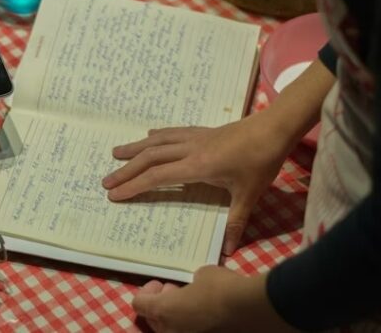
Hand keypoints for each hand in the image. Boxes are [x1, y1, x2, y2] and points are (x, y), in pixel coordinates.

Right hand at [102, 113, 292, 254]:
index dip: (134, 186)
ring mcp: (194, 138)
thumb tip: (229, 250)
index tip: (115, 194)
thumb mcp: (249, 195)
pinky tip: (148, 136)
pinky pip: (171, 133)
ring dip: (135, 148)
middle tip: (106, 181)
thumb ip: (236, 221)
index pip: (158, 177)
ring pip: (157, 142)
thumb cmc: (261, 161)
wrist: (273, 128)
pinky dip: (156, 136)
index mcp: (197, 166)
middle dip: (126, 170)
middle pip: (150, 158)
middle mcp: (189, 149)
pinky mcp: (202, 131)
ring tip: (115, 153)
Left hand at [133, 267, 295, 332]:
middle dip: (163, 305)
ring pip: (172, 331)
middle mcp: (172, 332)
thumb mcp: (203, 275)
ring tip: (196, 305)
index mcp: (164, 312)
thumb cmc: (223, 288)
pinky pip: (194, 332)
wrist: (254, 310)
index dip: (147, 292)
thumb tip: (196, 287)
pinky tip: (211, 316)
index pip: (139, 304)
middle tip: (177, 292)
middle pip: (154, 321)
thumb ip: (191, 283)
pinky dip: (197, 326)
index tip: (162, 284)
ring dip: (178, 318)